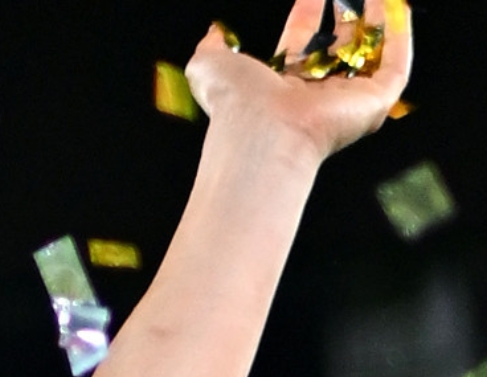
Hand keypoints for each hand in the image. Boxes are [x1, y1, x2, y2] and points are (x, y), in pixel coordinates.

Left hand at [184, 0, 411, 166]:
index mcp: (279, 85)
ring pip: (371, 54)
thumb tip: (214, 33)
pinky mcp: (374, 102)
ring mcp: (347, 99)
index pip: (299, 43)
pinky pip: (396, 64)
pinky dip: (400, 34)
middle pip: (337, 48)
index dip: (306, 13)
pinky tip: (397, 5)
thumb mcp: (209, 64)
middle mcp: (315, 94)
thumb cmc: (235, 101)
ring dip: (380, 21)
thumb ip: (212, 46)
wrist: (262, 130)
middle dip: (345, 17)